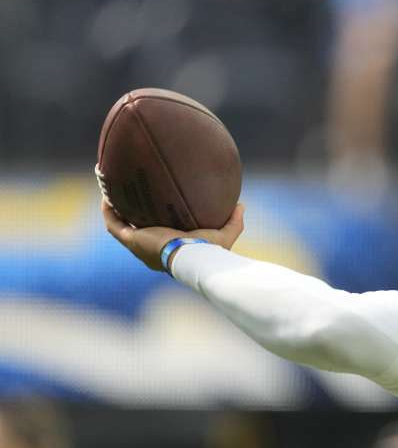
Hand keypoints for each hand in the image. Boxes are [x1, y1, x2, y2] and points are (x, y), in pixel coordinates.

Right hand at [101, 198, 245, 271]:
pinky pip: (113, 223)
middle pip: (135, 228)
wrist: (193, 257)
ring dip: (114, 209)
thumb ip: (234, 221)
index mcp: (168, 247)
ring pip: (119, 225)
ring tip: (112, 190)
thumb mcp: (225, 234)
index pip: (158, 233)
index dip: (153, 220)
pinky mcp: (131, 240)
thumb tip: (240, 204)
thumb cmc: (209, 251)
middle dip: (130, 213)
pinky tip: (107, 193)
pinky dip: (108, 210)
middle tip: (128, 195)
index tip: (154, 206)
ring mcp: (138, 245)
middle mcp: (150, 247)